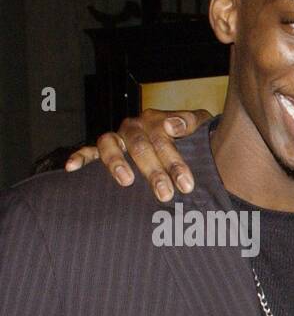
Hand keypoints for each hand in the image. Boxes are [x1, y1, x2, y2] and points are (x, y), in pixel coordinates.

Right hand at [64, 108, 210, 201]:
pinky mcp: (102, 150)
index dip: (174, 162)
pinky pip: (88, 151)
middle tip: (165, 194)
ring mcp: (117, 138)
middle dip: (153, 172)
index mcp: (155, 121)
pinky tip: (71, 168)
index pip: (163, 140)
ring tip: (126, 181)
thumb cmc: (192, 137)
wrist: (186, 139)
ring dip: (117, 163)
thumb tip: (172, 126)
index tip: (186, 184)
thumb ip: (191, 122)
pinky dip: (79, 157)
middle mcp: (134, 128)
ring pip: (110, 145)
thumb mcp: (199, 127)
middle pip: (140, 147)